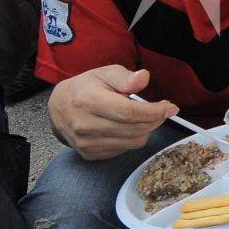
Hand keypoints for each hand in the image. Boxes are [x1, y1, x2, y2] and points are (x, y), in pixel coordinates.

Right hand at [49, 66, 177, 159]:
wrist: (59, 108)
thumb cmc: (85, 87)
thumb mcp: (104, 73)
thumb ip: (125, 77)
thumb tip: (144, 78)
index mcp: (88, 101)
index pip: (129, 112)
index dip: (154, 111)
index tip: (170, 107)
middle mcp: (85, 125)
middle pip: (134, 129)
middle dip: (155, 120)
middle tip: (162, 110)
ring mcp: (86, 143)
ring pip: (133, 142)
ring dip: (145, 129)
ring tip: (143, 116)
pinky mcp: (90, 154)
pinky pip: (124, 150)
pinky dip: (132, 138)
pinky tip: (126, 126)